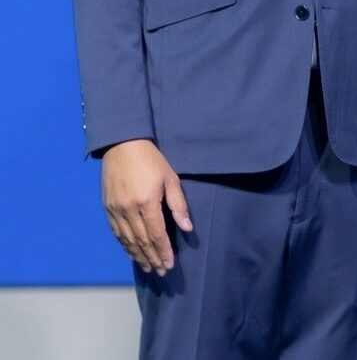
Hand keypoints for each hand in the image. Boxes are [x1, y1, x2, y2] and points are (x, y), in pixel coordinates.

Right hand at [101, 139, 191, 275]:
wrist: (122, 146)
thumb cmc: (152, 161)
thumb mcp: (171, 179)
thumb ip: (178, 205)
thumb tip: (187, 228)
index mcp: (147, 202)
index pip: (156, 235)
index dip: (163, 252)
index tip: (169, 265)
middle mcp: (128, 210)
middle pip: (142, 241)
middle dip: (152, 258)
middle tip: (161, 271)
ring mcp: (115, 210)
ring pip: (127, 240)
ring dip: (138, 256)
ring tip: (148, 268)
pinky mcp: (107, 208)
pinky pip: (116, 232)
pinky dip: (124, 246)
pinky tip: (131, 253)